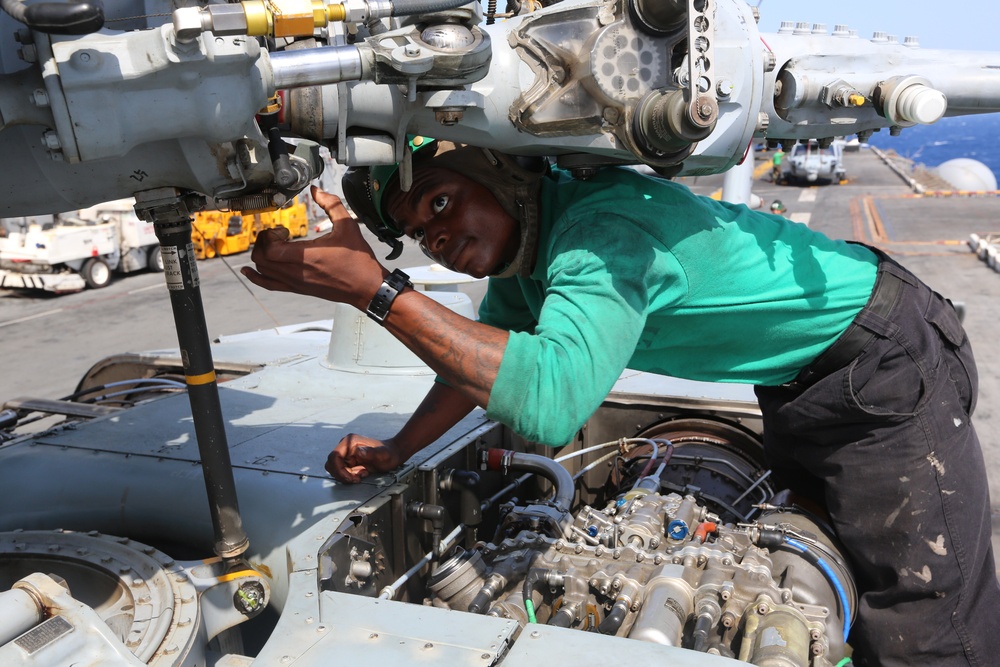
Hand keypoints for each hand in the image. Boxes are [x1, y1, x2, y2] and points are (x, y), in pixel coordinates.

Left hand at [240, 186, 385, 308]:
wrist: (366, 287)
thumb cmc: (358, 259)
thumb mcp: (348, 225)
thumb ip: (331, 204)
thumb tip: (315, 190)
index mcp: (306, 256)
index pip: (269, 249)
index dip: (269, 236)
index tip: (284, 229)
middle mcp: (296, 272)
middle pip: (261, 259)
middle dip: (263, 242)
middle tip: (279, 234)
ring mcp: (295, 282)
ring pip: (262, 271)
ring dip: (262, 255)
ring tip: (277, 246)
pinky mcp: (298, 289)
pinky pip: (269, 285)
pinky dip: (256, 277)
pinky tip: (249, 271)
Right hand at [326, 434, 405, 482]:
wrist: (393, 454)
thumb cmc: (389, 453)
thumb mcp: (382, 454)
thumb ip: (371, 453)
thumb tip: (358, 452)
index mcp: (350, 442)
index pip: (334, 456)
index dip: (338, 469)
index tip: (349, 477)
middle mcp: (346, 447)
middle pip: (332, 464)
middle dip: (341, 474)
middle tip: (355, 479)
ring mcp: (347, 454)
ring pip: (335, 469)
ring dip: (346, 476)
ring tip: (360, 475)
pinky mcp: (349, 461)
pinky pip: (342, 472)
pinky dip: (349, 476)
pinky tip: (361, 474)